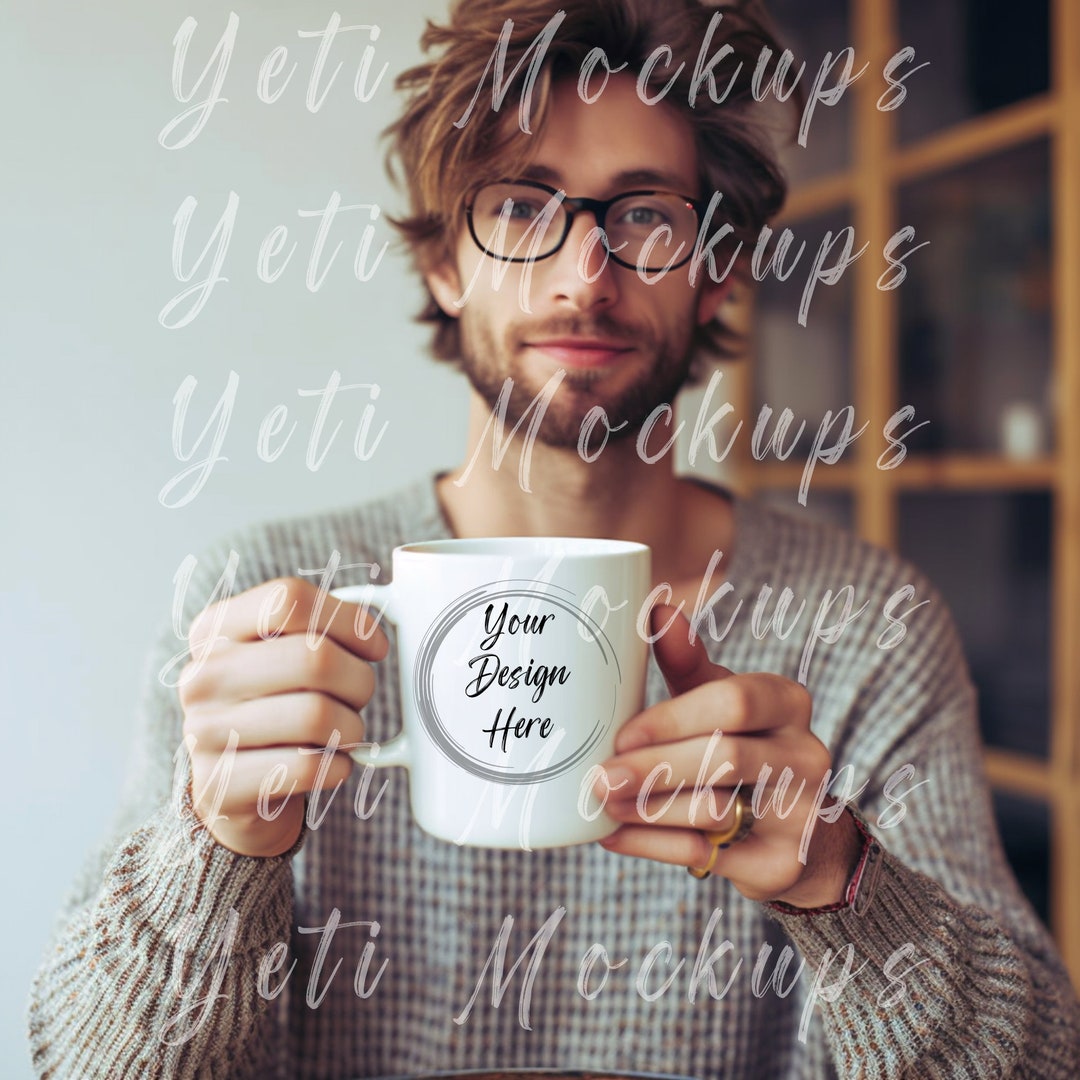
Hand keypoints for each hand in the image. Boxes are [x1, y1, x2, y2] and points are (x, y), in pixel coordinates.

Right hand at [179, 577, 387, 856]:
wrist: (231, 787)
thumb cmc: (272, 707)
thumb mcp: (281, 656)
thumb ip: (321, 630)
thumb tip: (374, 634)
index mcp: (215, 629)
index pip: (289, 599)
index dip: (347, 620)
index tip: (374, 646)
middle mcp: (201, 675)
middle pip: (313, 657)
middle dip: (358, 679)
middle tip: (360, 696)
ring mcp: (203, 732)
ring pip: (316, 715)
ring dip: (351, 727)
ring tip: (344, 732)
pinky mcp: (219, 785)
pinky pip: (307, 767)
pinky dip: (337, 766)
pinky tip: (330, 764)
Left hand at [597, 607, 861, 907]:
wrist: (792, 828)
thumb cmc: (740, 744)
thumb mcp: (719, 700)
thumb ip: (687, 663)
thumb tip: (656, 608)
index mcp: (787, 701)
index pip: (732, 702)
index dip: (672, 719)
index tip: (623, 735)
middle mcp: (806, 754)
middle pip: (724, 758)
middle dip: (653, 769)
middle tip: (599, 778)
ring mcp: (800, 812)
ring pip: (715, 812)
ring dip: (648, 810)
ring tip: (603, 805)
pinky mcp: (783, 862)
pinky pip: (708, 856)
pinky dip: (652, 847)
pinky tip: (613, 836)